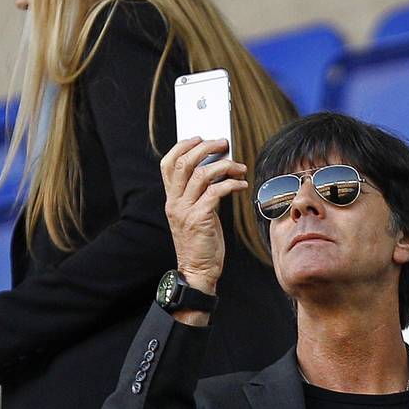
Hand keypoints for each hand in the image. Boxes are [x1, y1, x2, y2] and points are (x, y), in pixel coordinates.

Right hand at [159, 137, 248, 295]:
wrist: (197, 270)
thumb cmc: (200, 242)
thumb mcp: (193, 214)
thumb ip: (198, 193)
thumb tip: (215, 169)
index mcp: (171, 199)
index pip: (168, 164)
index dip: (182, 146)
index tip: (199, 138)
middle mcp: (175, 202)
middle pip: (184, 163)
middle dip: (206, 148)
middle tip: (223, 144)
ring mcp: (186, 210)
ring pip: (201, 174)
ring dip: (224, 165)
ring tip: (239, 167)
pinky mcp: (200, 219)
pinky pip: (216, 192)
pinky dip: (231, 184)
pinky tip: (241, 185)